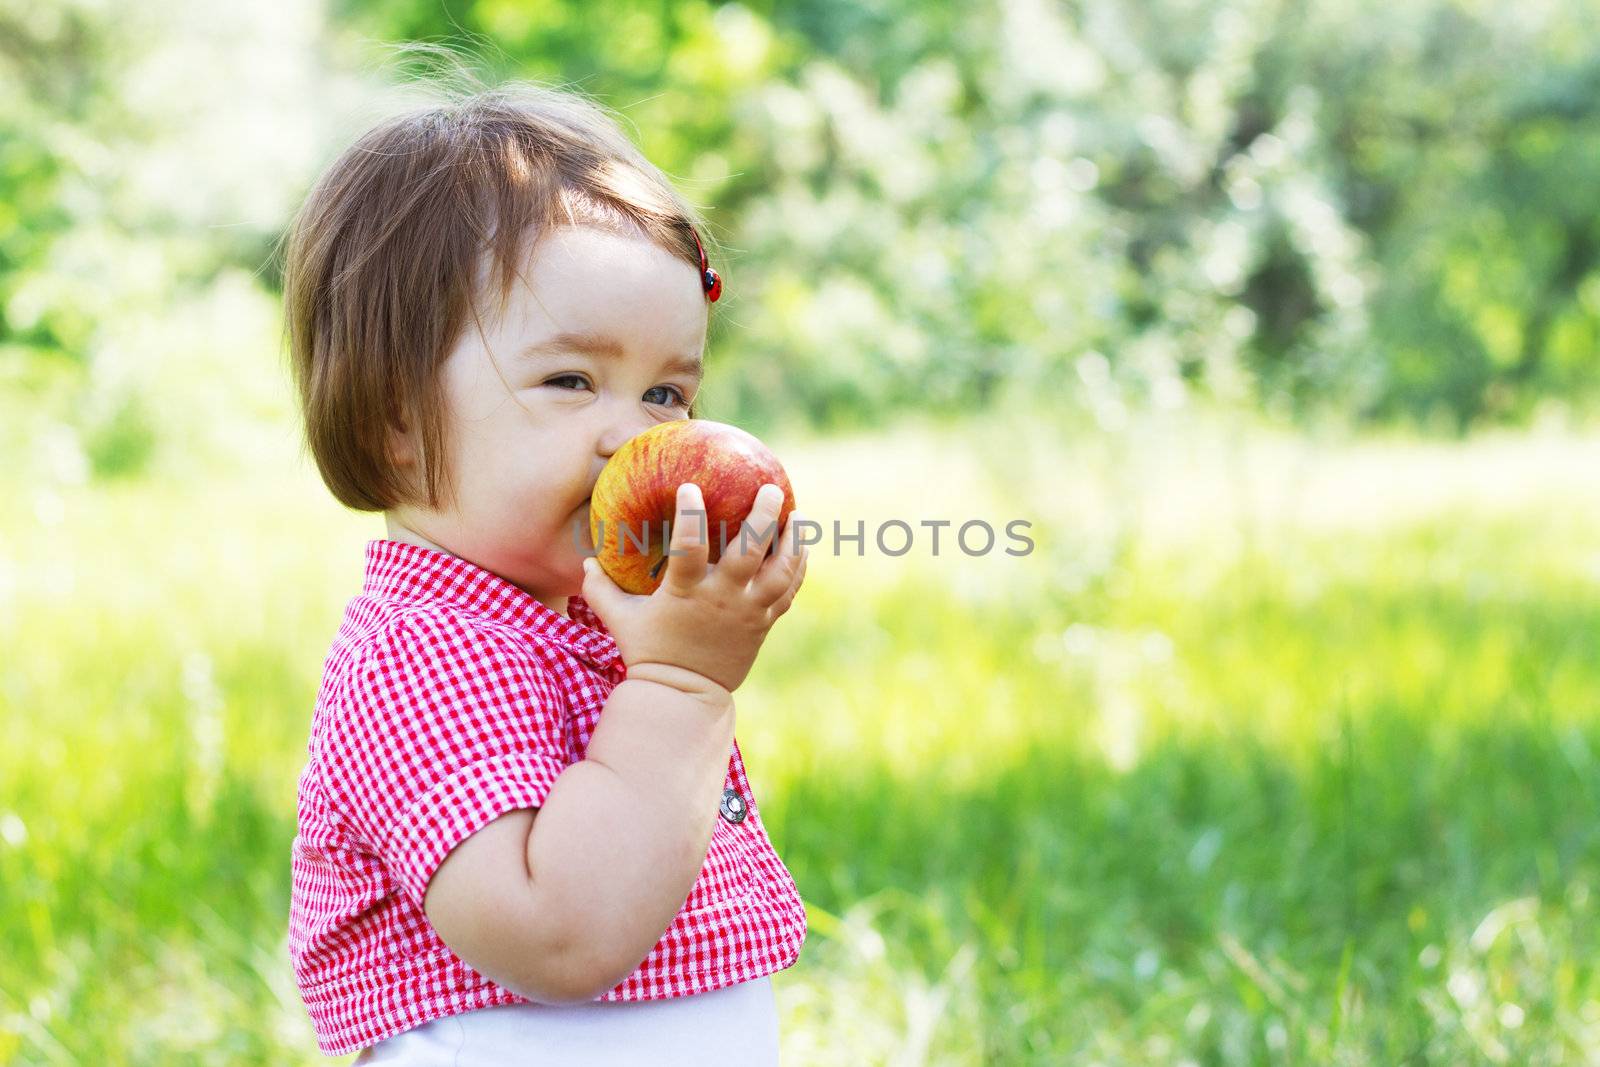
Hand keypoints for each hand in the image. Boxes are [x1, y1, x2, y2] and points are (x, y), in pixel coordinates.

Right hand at [578, 482, 808, 695]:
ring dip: (793, 542)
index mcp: (685, 593)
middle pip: (749, 553)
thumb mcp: (619, 619)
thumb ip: (600, 588)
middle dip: (763, 517)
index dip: (691, 515)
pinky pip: (787, 592)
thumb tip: (586, 560)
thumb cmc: (648, 651)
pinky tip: (800, 547)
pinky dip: (797, 568)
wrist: (683, 695)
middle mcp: (721, 599)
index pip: (688, 547)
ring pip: (780, 572)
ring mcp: (747, 612)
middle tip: (770, 488)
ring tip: (798, 515)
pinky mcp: (763, 624)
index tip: (691, 486)